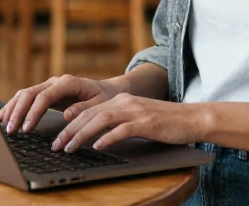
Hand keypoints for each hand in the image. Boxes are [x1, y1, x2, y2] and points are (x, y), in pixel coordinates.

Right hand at [0, 74, 120, 134]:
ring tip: (4, 125)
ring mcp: (49, 85)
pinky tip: (4, 115)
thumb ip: (83, 109)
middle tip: (11, 130)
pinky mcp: (45, 92)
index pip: (45, 96)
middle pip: (30, 94)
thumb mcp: (100, 104)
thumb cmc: (105, 98)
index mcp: (68, 83)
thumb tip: (66, 115)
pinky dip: (14, 105)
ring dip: (13, 109)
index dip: (33, 112)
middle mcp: (55, 81)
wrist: (109, 89)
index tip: (27, 129)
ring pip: (25, 94)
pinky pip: (26, 97)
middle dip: (18, 112)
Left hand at [50, 93, 202, 152]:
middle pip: (90, 114)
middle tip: (56, 145)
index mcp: (121, 100)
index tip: (58, 138)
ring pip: (101, 120)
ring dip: (81, 134)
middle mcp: (125, 102)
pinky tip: (97, 147)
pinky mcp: (146, 123)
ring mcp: (136, 111)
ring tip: (69, 147)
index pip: (89, 110)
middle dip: (69, 130)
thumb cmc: (165, 122)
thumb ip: (119, 123)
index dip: (70, 124)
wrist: (192, 118)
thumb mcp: (138, 118)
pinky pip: (122, 129)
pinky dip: (107, 138)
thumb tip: (97, 137)